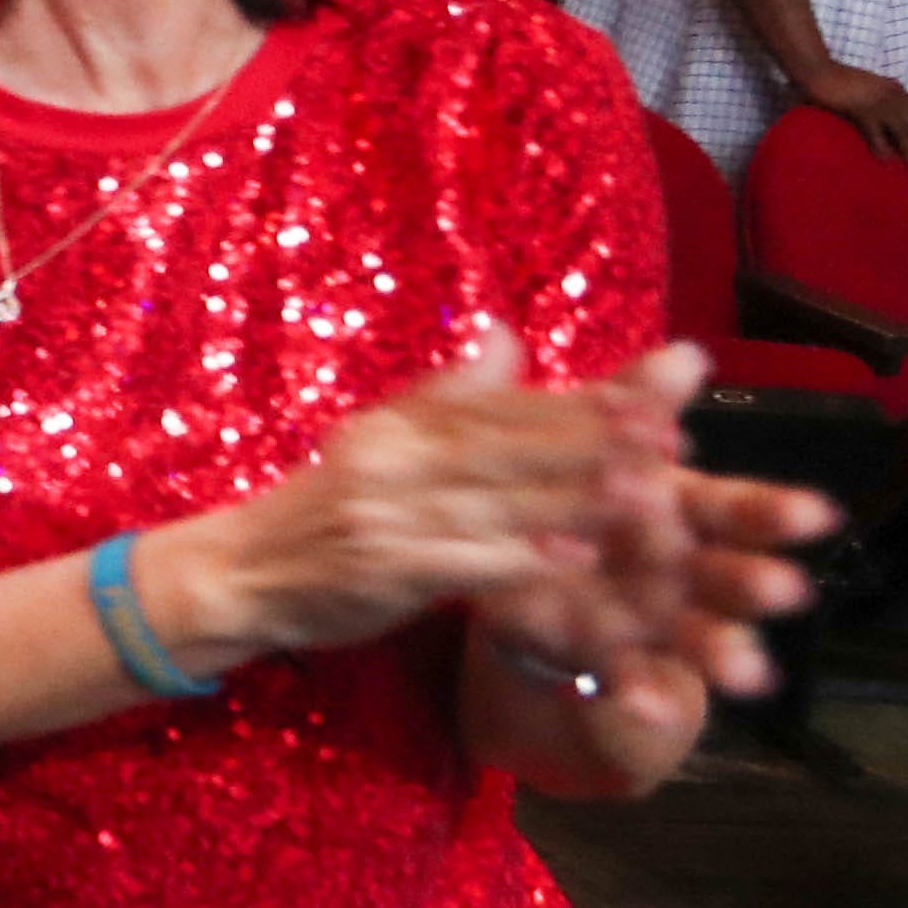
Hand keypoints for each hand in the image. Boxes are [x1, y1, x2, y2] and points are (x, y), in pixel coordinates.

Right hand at [168, 328, 636, 669]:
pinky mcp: (383, 569)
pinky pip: (464, 562)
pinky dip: (524, 561)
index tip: (657, 392)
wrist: (236, 573)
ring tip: (648, 493)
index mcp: (398, 422)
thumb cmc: (322, 511)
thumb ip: (448, 395)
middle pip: (506, 444)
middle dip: (594, 439)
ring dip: (574, 497)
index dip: (581, 400)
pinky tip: (577, 561)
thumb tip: (506, 333)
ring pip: (495, 501)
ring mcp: (386, 513)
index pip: (502, 403)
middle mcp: (392, 457)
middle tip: (671, 433)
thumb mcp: (376, 439)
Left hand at [468, 344, 830, 705]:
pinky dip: (642, 697)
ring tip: (752, 676)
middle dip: (752, 583)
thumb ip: (641, 400)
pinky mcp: (605, 652)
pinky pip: (624, 678)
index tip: (820, 514)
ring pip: (692, 634)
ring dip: (721, 652)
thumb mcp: (598, 437)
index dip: (774, 511)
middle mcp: (678, 566)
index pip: (734, 506)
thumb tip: (690, 351)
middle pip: (724, 575)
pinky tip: (653, 709)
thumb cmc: (580, 488)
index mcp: (679, 507)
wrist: (520, 558)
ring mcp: (648, 615)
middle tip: (789, 593)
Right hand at [797, 65, 907, 169]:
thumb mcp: (869, 86)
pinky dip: (881, 144)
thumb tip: (891, 117)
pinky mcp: (859, 107)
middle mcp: (890, 94)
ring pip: (900, 127)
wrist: (817, 69)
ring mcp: (876, 100)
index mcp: (894, 88)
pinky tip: (885, 158)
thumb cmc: (839, 79)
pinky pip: (874, 129)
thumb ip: (882, 96)